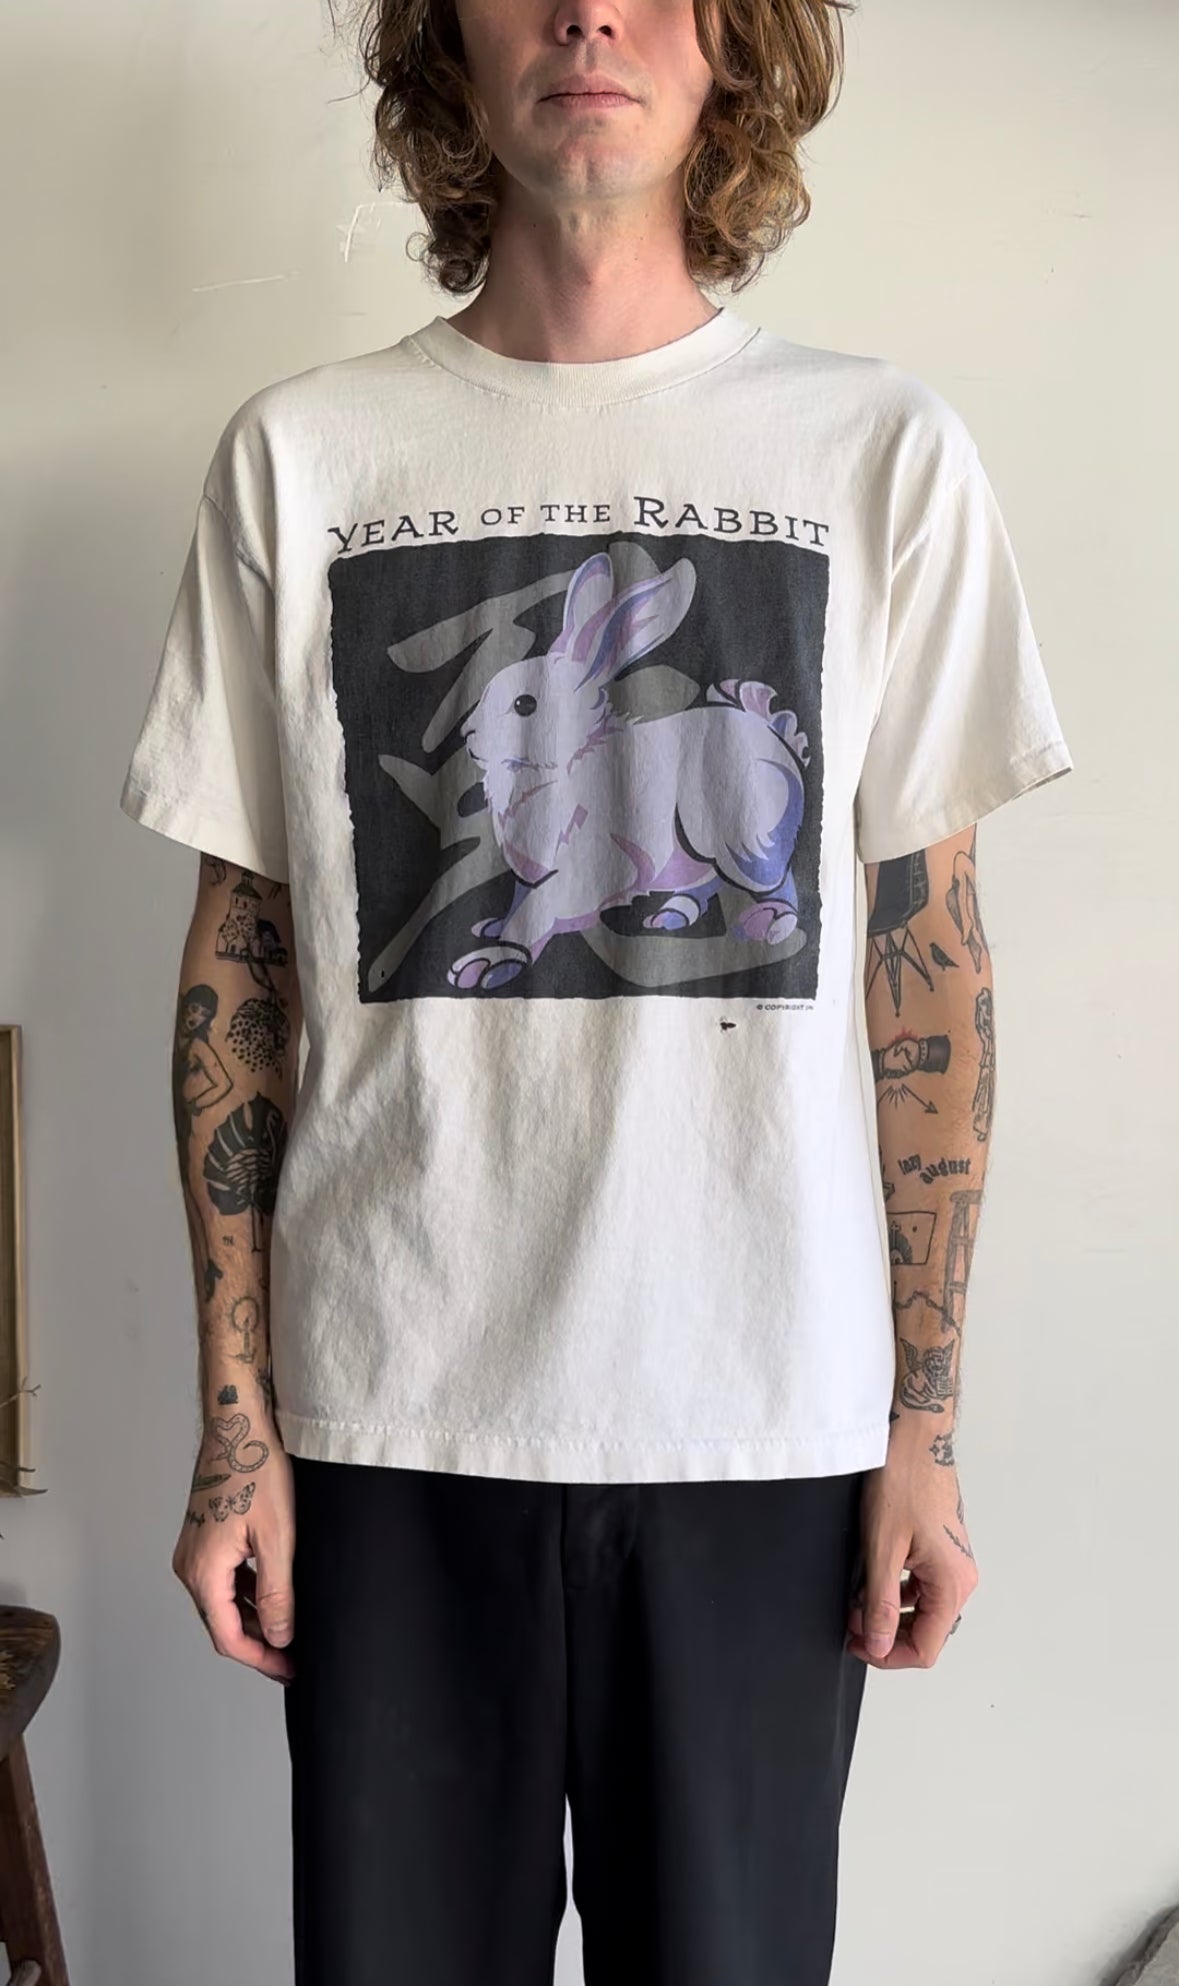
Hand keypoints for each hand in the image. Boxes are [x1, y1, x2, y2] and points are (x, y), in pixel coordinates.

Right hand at [172, 1411, 295, 1683]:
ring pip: (224, 1602)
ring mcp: (193, 1552)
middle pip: (223, 1624)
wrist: (237, 1425)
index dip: (261, 1659)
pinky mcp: (203, 1539)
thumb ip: (278, 1594)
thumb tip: (280, 1638)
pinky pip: (224, 1580)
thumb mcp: (278, 1538)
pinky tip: (275, 1595)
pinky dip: (248, 1594)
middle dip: (259, 1644)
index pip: (228, 1638)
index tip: (290, 1670)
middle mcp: (189, 1567)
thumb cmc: (258, 1470)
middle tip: (294, 1657)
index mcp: (203, 1573)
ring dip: (255, 1619)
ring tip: (290, 1629)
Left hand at [846, 1431, 977, 1668]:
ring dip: (890, 1611)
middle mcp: (962, 1576)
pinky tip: (873, 1577)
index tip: (858, 1643)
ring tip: (857, 1598)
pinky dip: (897, 1590)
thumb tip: (880, 1645)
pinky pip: (922, 1585)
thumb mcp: (883, 1549)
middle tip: (851, 1621)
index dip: (888, 1655)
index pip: (926, 1648)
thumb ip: (880, 1604)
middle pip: (928, 1632)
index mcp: (953, 1583)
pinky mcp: (943, 1547)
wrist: (914, 1435)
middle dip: (887, 1633)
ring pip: (924, 1609)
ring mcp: (954, 1561)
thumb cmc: (904, 1479)